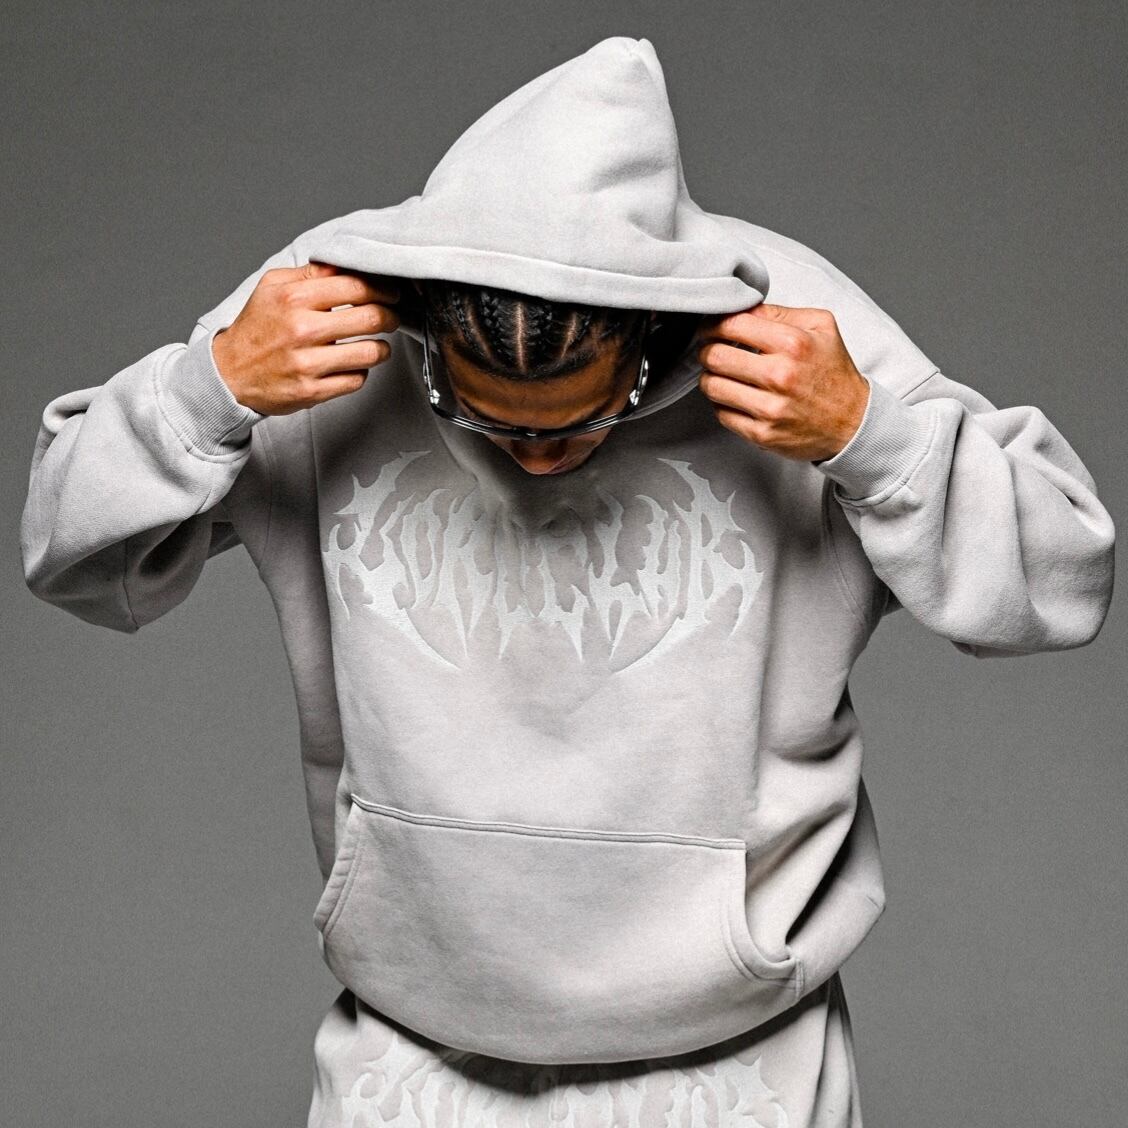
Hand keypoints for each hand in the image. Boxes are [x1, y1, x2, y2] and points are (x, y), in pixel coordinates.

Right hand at [210, 261, 400, 414]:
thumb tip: (345, 265)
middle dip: (389, 317)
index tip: (390, 293)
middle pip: (370, 318)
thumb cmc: (255, 328)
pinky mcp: (312, 391)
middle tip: (391, 318)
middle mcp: (301, 330)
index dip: (382, 289)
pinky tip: (352, 366)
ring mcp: (307, 363)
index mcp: (293, 298)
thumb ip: (310, 274)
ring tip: (378, 345)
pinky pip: (356, 380)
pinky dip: (360, 372)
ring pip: (370, 353)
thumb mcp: (272, 288)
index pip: (355, 286)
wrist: (228, 373)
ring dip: (381, 348)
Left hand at [695, 303, 869, 461]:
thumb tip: (743, 308)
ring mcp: (770, 409)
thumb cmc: (834, 372)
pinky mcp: (763, 435)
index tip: (711, 328)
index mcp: (793, 343)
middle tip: (711, 351)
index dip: (713, 324)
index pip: (732, 324)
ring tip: (721, 374)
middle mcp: (780, 376)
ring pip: (712, 387)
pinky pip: (722, 415)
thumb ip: (780, 313)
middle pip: (715, 356)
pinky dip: (722, 404)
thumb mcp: (821, 327)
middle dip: (706, 351)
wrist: (854, 422)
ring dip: (710, 378)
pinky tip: (734, 397)